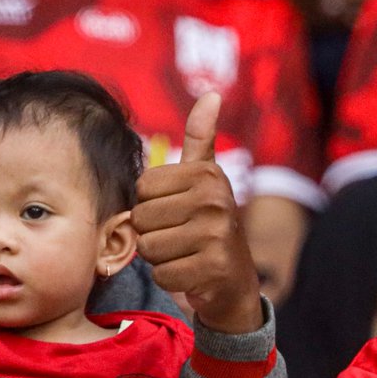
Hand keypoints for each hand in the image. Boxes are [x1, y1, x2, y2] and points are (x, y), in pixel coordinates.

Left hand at [132, 93, 262, 333]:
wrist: (234, 283)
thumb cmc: (208, 227)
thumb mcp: (206, 180)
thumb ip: (201, 139)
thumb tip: (211, 94)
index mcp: (206, 175)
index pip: (142, 189)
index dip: (150, 207)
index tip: (175, 214)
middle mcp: (215, 200)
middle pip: (142, 219)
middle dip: (153, 235)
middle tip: (180, 238)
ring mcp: (216, 235)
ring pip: (149, 248)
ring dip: (160, 258)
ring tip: (185, 255)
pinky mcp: (214, 268)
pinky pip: (162, 274)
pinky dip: (171, 279)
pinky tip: (191, 274)